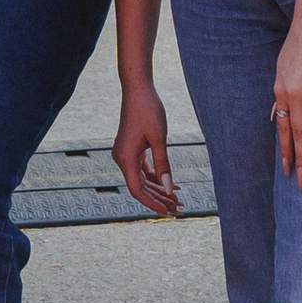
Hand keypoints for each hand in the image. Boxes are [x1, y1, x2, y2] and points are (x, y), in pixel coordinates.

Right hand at [114, 79, 179, 215]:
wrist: (138, 89)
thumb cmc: (149, 110)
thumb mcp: (159, 138)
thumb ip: (164, 165)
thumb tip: (170, 189)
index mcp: (125, 158)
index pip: (137, 190)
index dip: (152, 204)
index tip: (167, 213)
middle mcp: (122, 159)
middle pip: (141, 188)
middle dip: (160, 200)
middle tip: (180, 211)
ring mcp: (126, 155)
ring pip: (143, 180)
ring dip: (160, 191)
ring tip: (179, 201)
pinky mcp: (131, 150)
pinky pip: (144, 170)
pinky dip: (157, 178)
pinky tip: (173, 186)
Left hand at [272, 2, 301, 182]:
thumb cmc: (297, 45)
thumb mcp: (281, 70)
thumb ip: (280, 95)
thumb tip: (275, 116)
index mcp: (280, 93)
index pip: (284, 130)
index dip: (286, 152)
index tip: (287, 172)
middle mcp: (293, 96)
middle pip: (299, 135)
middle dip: (300, 161)